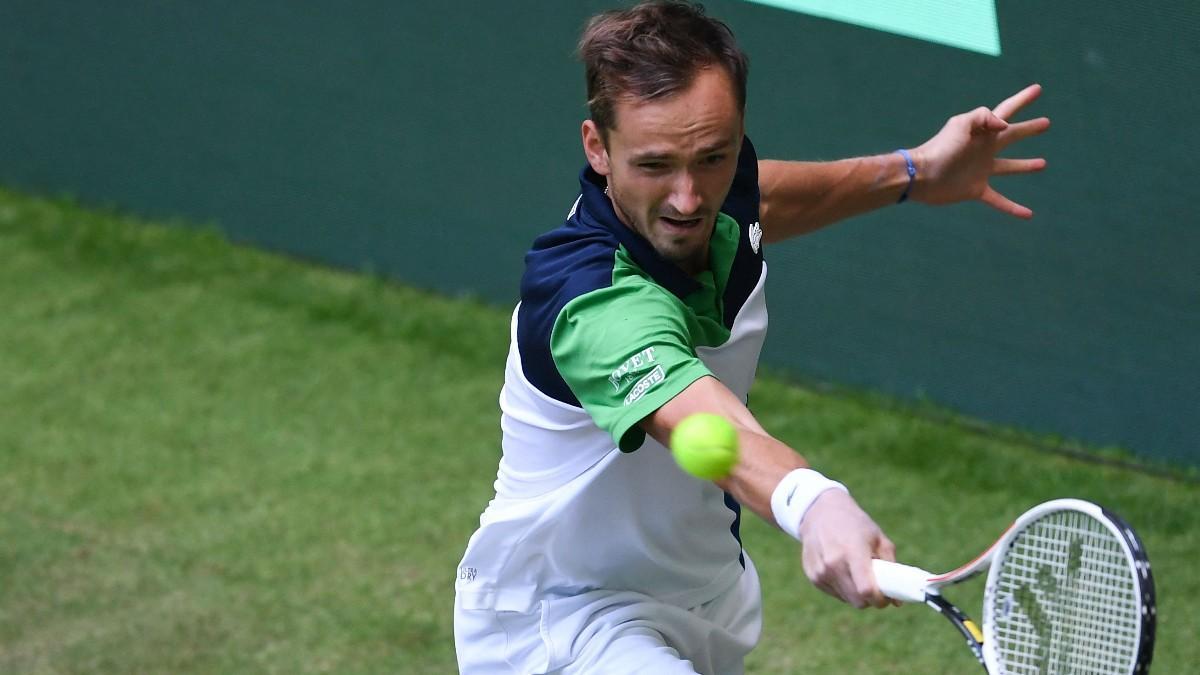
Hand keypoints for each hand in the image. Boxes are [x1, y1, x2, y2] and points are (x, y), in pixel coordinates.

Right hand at [796, 489, 896, 608]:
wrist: (820, 512)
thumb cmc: (855, 524)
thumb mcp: (878, 538)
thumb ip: (890, 566)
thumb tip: (898, 601)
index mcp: (852, 552)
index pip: (866, 590)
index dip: (880, 600)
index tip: (886, 597)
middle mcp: (833, 564)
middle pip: (857, 600)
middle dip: (870, 600)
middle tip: (876, 589)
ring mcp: (820, 571)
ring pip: (846, 599)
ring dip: (856, 594)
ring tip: (858, 575)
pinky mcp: (812, 576)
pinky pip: (834, 593)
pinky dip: (843, 588)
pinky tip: (843, 571)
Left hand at [910, 84, 1050, 218]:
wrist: (921, 176)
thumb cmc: (940, 148)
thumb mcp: (961, 124)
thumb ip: (983, 118)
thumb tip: (1006, 126)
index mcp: (982, 132)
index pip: (1006, 111)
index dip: (1022, 100)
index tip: (1037, 89)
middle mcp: (985, 149)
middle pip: (1012, 136)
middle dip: (1029, 129)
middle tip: (1047, 122)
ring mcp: (981, 170)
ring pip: (1009, 167)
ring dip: (1025, 166)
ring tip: (1043, 163)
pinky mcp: (976, 190)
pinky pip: (999, 200)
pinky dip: (1013, 208)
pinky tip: (1028, 214)